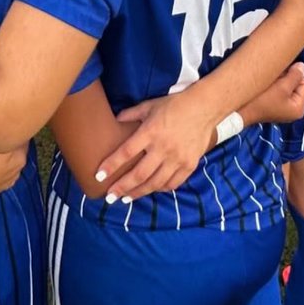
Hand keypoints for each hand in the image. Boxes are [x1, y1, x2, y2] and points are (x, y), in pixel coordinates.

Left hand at [94, 90, 217, 201]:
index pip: (126, 152)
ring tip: (126, 198)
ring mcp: (177, 158)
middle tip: (110, 196)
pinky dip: (160, 189)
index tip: (99, 176)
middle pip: (139, 174)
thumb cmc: (174, 105)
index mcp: (150, 132)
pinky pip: (172, 183)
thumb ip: (131, 114)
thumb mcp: (149, 106)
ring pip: (155, 183)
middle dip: (122, 187)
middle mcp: (163, 148)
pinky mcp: (189, 165)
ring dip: (139, 192)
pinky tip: (150, 190)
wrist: (204, 108)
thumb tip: (115, 119)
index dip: (111, 165)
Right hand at [240, 62, 303, 125]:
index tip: (279, 77)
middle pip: (295, 84)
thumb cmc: (260, 101)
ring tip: (266, 84)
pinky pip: (277, 90)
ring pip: (285, 85)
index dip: (293, 76)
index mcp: (298, 108)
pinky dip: (272, 86)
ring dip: (277, 81)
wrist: (238, 111)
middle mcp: (292, 110)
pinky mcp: (272, 105)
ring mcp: (282, 107)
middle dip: (284, 79)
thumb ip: (294, 76)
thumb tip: (302, 66)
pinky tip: (264, 87)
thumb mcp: (281, 87)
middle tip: (272, 81)